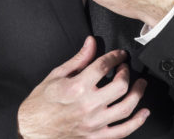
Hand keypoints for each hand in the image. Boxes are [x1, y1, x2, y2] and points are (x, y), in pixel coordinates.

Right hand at [17, 36, 149, 138]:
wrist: (29, 130)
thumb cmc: (40, 104)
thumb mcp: (56, 76)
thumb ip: (78, 60)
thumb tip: (91, 43)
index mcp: (77, 87)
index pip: (104, 66)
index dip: (115, 57)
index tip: (119, 55)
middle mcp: (88, 105)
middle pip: (120, 85)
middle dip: (127, 72)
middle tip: (126, 68)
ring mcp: (94, 123)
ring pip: (126, 107)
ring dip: (138, 94)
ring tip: (140, 85)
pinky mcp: (96, 137)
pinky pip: (122, 131)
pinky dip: (137, 122)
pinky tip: (143, 113)